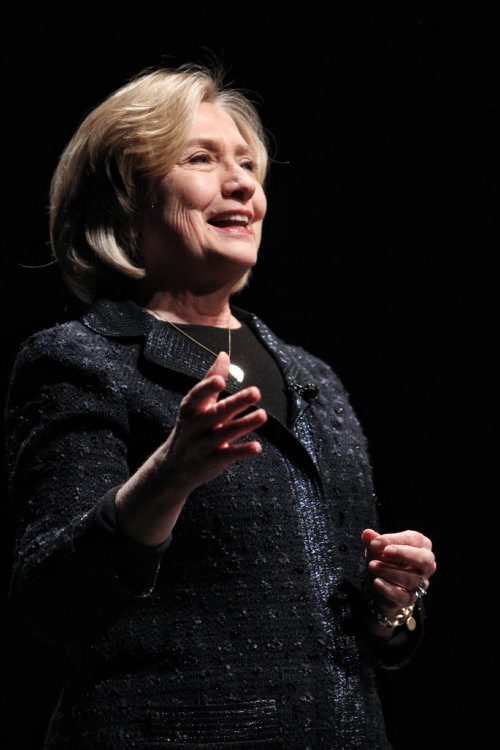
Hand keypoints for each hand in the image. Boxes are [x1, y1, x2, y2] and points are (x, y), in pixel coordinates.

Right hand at [116, 351, 266, 544]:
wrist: (173, 467)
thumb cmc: (190, 428)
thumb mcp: (196, 404)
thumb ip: (210, 380)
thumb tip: (223, 354)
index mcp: (191, 408)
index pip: (197, 395)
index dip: (207, 387)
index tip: (220, 380)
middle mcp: (196, 425)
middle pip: (217, 412)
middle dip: (236, 402)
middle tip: (256, 392)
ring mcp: (203, 444)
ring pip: (226, 433)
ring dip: (245, 424)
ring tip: (262, 415)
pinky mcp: (212, 461)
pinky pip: (229, 455)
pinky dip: (242, 451)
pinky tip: (257, 447)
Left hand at [361, 528, 436, 621]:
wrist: (382, 585)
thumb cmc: (385, 559)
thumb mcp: (378, 548)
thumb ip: (373, 541)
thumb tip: (367, 533)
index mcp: (421, 545)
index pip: (414, 539)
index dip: (394, 539)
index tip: (375, 542)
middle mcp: (426, 565)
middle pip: (424, 559)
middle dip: (404, 554)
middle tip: (385, 551)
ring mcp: (421, 584)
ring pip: (411, 579)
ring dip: (389, 571)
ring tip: (372, 565)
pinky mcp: (409, 599)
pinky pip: (403, 596)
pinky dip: (388, 589)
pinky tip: (376, 582)